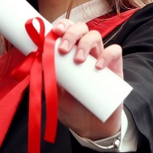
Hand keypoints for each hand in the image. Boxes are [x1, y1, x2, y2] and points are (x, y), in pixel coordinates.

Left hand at [50, 18, 124, 139]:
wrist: (91, 127)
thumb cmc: (72, 109)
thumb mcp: (54, 94)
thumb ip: (47, 78)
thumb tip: (37, 61)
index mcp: (69, 54)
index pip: (67, 30)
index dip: (62, 25)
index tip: (54, 32)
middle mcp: (85, 52)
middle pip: (81, 28)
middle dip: (71, 33)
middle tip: (63, 50)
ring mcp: (100, 59)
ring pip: (95, 36)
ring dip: (85, 43)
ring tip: (78, 61)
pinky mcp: (115, 69)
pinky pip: (115, 52)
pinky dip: (106, 55)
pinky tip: (97, 67)